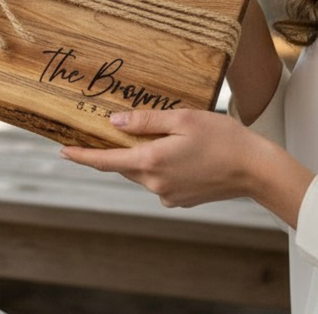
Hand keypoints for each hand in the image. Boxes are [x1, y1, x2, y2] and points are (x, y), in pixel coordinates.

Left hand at [61, 108, 258, 207]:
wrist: (256, 169)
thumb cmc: (222, 138)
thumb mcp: (181, 118)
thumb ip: (145, 121)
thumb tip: (114, 124)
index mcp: (152, 162)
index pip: (105, 161)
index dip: (81, 155)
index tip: (61, 150)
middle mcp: (156, 184)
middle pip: (123, 164)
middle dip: (113, 149)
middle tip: (104, 129)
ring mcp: (169, 195)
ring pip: (141, 171)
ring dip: (139, 154)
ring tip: (156, 133)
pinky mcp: (182, 199)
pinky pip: (159, 179)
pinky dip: (158, 164)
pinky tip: (176, 149)